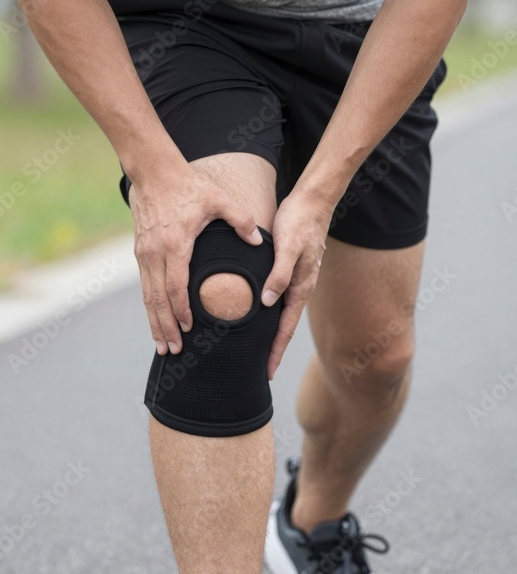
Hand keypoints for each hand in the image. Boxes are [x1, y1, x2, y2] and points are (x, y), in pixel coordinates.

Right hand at [128, 159, 262, 354]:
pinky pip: (145, 287)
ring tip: (162, 346)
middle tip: (173, 350)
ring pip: (148, 296)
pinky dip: (150, 307)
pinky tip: (156, 322)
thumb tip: (259, 239)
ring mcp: (144, 254)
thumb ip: (241, 220)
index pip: (176, 286)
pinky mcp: (140, 252)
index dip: (182, 310)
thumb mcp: (219, 199)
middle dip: (166, 327)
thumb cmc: (189, 186)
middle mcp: (156, 252)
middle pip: (158, 299)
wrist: (154, 171)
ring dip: (154, 322)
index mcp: (176, 243)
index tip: (189, 328)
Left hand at [262, 191, 331, 379]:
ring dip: (273, 334)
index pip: (286, 327)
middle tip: (262, 371)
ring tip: (261, 350)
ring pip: (283, 314)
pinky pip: (281, 300)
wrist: (312, 202)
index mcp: (300, 287)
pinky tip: (263, 316)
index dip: (276, 350)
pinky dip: (272, 314)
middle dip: (275, 349)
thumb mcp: (287, 247)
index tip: (267, 370)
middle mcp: (300, 288)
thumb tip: (268, 303)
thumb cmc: (298, 222)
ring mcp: (297, 280)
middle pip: (285, 326)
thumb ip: (278, 275)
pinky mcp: (291, 271)